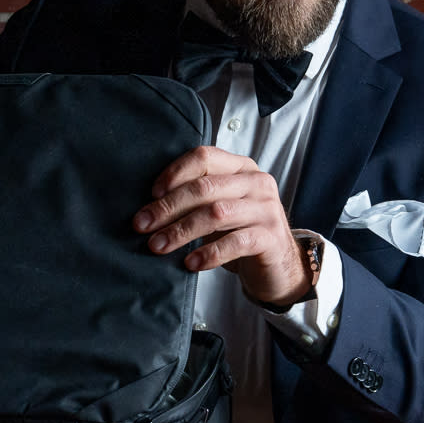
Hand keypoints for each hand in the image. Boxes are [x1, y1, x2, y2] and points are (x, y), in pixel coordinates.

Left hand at [132, 146, 309, 306]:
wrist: (280, 265)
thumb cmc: (242, 233)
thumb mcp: (222, 207)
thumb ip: (198, 197)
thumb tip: (150, 205)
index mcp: (242, 168)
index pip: (205, 157)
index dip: (175, 173)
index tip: (151, 194)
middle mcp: (257, 182)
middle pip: (205, 187)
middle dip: (168, 206)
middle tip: (143, 225)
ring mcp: (267, 209)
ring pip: (216, 213)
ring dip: (181, 231)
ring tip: (159, 246)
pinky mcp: (271, 237)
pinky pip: (235, 242)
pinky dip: (208, 253)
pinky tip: (191, 264)